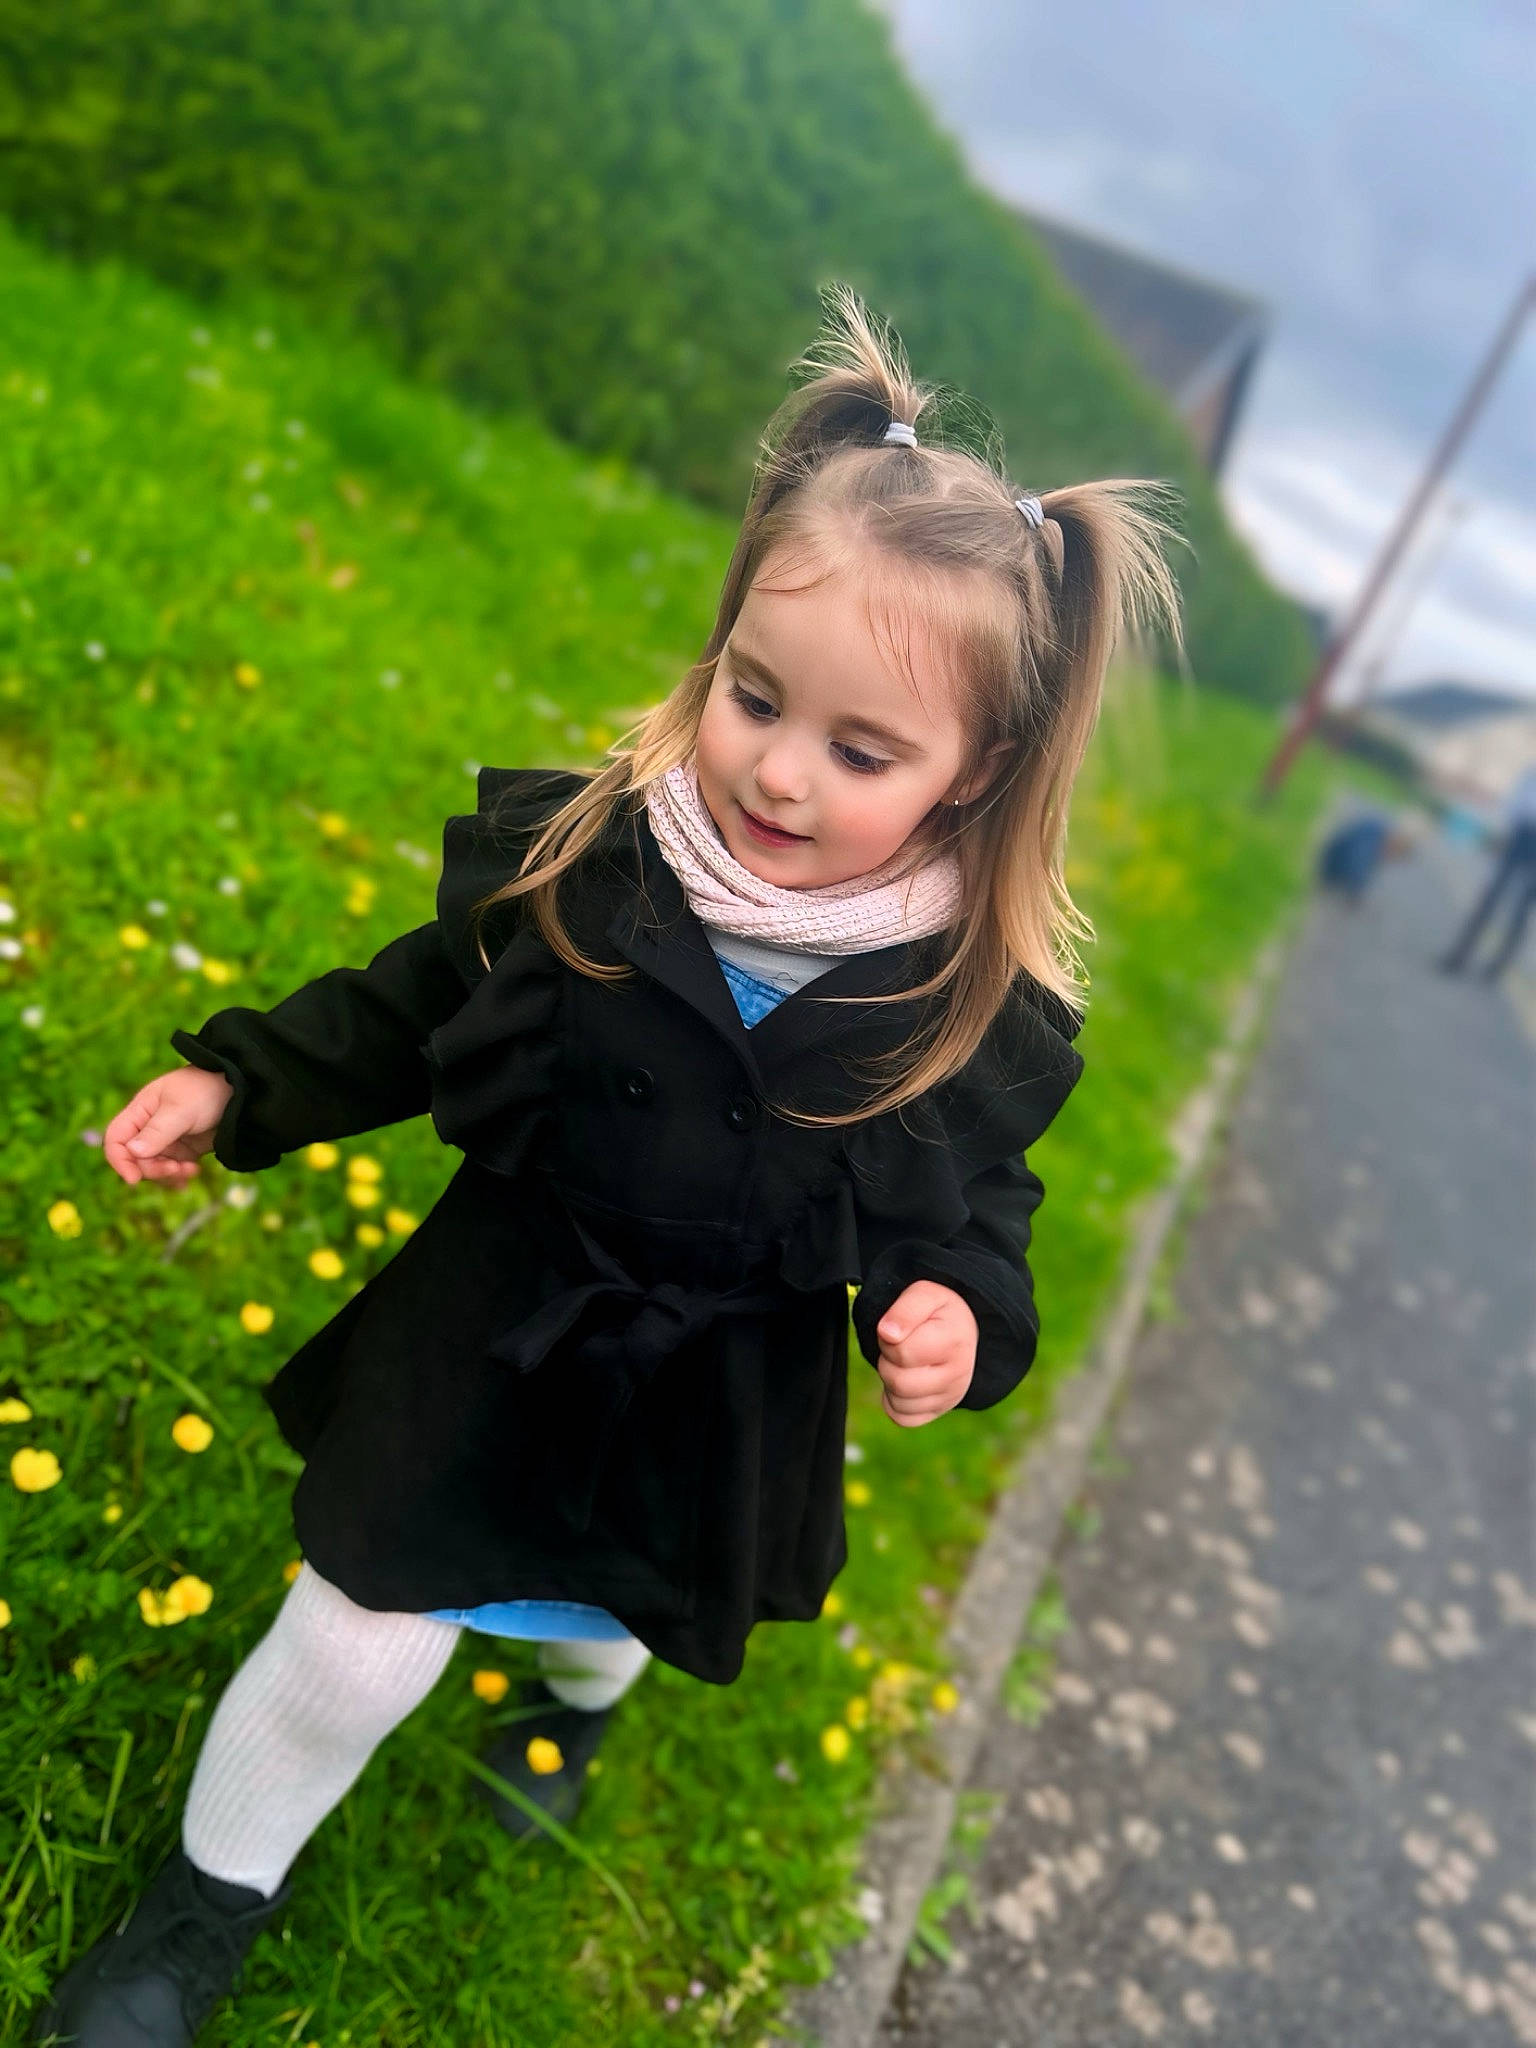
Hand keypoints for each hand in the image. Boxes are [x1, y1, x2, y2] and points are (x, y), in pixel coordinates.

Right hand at [104, 1067, 231, 1187]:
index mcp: (140, 1112)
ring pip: (154, 1167)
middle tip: (175, 1169)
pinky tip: (194, 1172)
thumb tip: (132, 1152)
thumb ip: (157, 1132)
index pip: (116, 1140)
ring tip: (191, 1170)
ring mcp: (167, 1140)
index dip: (120, 1161)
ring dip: (169, 1174)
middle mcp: (149, 1128)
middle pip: (136, 1159)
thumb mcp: (180, 1110)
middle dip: (153, 1169)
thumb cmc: (206, 1090)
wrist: (240, 1090)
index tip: (134, 1179)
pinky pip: (173, 1169)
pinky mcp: (185, 1150)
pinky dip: (180, 1175)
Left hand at [874, 1281, 976, 1426]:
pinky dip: (894, 1401)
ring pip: (899, 1403)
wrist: (963, 1328)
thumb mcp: (925, 1294)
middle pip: (899, 1382)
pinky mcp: (939, 1410)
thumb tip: (887, 1333)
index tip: (897, 1329)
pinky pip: (902, 1418)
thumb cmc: (939, 1311)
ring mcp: (950, 1397)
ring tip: (902, 1362)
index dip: (888, 1339)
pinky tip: (904, 1380)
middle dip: (887, 1361)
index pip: (902, 1353)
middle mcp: (957, 1374)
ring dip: (889, 1381)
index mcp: (953, 1341)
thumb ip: (905, 1309)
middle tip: (897, 1346)